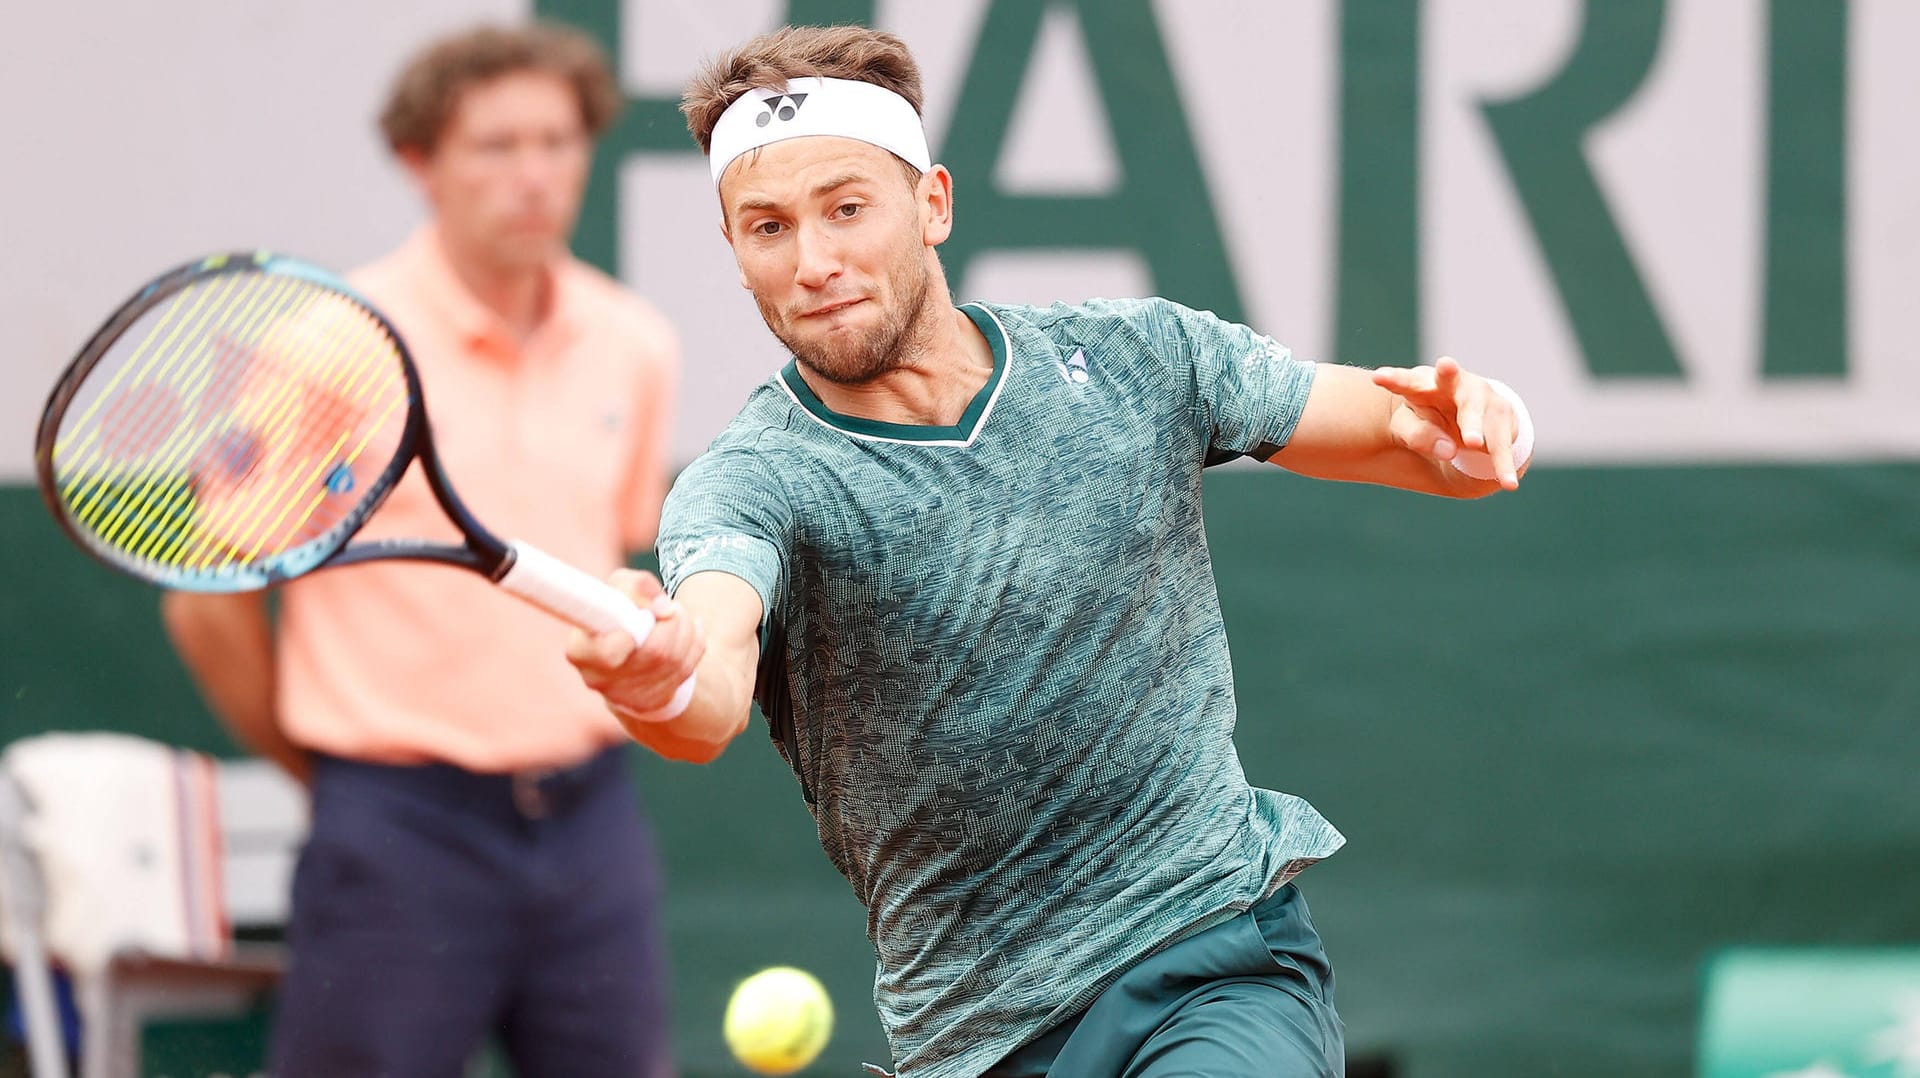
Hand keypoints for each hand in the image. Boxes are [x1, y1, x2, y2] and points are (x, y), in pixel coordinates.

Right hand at [565, 569, 705, 721]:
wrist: (625, 651)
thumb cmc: (616, 614)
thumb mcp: (618, 589)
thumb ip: (635, 586)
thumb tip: (663, 607)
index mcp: (581, 651)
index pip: (608, 652)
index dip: (630, 636)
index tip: (643, 617)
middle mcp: (599, 679)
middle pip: (654, 652)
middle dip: (672, 622)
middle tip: (671, 607)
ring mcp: (626, 697)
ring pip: (675, 660)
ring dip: (685, 629)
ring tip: (678, 615)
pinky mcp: (652, 703)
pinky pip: (686, 670)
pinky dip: (693, 644)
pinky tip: (686, 633)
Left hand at [1371, 356, 1524, 489]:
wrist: (1465, 419)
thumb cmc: (1427, 419)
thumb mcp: (1410, 429)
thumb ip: (1418, 437)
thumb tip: (1447, 450)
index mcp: (1421, 385)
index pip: (1405, 381)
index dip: (1393, 379)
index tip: (1378, 377)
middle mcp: (1453, 383)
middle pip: (1449, 379)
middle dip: (1448, 373)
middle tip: (1445, 365)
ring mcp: (1480, 396)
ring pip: (1476, 411)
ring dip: (1474, 426)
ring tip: (1471, 442)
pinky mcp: (1501, 414)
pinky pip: (1501, 442)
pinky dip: (1503, 463)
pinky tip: (1508, 484)